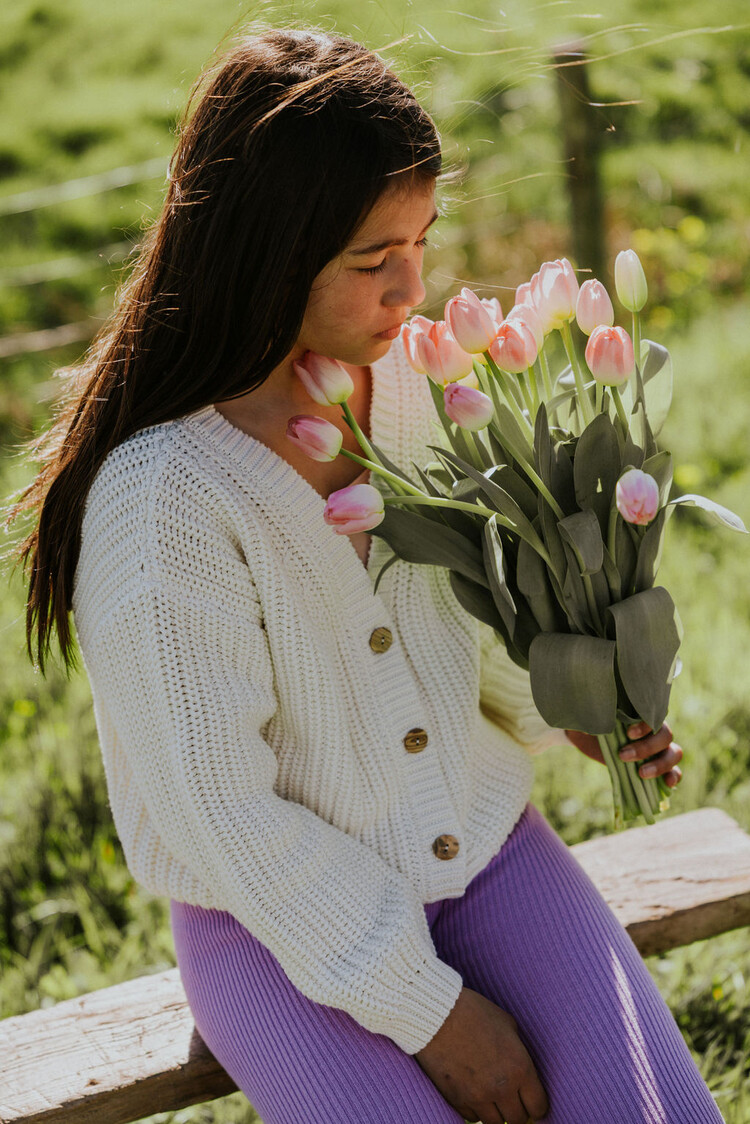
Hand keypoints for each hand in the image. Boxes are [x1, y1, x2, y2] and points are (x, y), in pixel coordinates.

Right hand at [414, 986, 548, 1123]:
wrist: (436, 1013)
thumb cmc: (474, 1012)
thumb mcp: (507, 1024)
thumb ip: (518, 1051)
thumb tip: (525, 1071)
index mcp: (519, 1067)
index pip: (538, 1106)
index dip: (538, 1106)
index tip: (533, 1103)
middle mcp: (501, 1088)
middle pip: (518, 1120)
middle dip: (518, 1111)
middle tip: (512, 1100)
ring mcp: (478, 1097)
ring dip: (497, 1113)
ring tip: (493, 1098)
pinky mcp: (456, 1100)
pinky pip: (471, 1117)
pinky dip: (475, 1109)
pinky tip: (474, 1093)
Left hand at [565, 723, 682, 787]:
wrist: (586, 736)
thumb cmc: (591, 723)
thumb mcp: (589, 720)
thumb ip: (593, 719)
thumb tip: (590, 725)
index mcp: (640, 714)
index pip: (654, 717)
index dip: (645, 726)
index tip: (628, 734)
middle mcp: (653, 730)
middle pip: (665, 736)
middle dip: (646, 748)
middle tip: (622, 756)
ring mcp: (657, 748)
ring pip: (673, 753)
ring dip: (660, 765)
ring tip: (641, 774)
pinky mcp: (655, 766)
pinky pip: (674, 770)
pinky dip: (674, 776)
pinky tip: (667, 784)